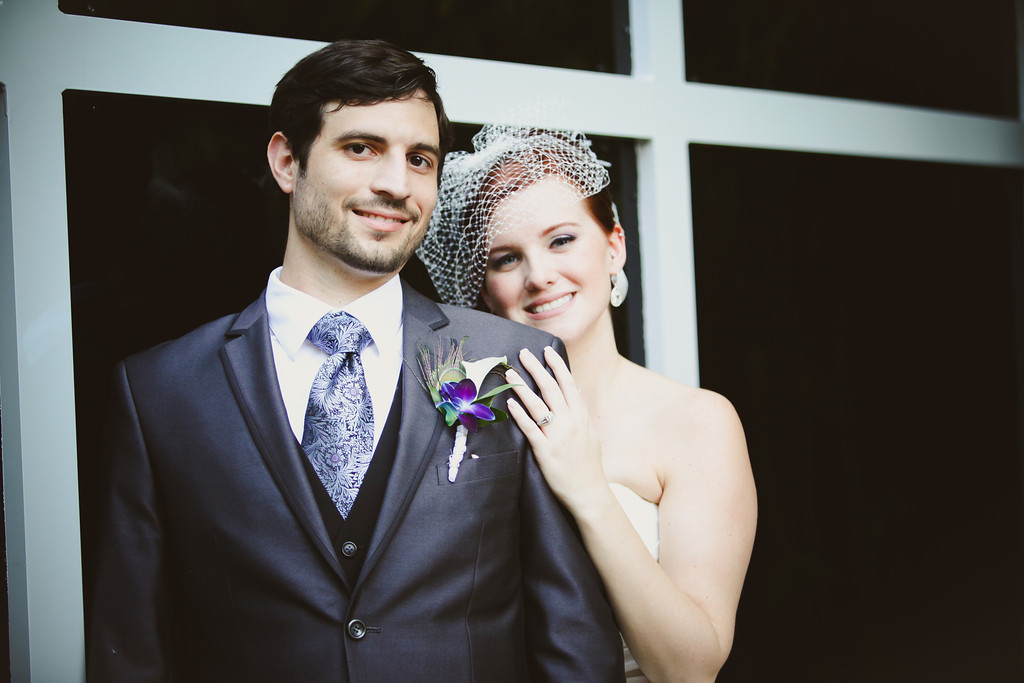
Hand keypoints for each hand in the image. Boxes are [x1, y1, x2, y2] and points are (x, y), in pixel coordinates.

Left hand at [505, 347, 606, 510]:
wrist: (590, 492)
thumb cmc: (588, 465)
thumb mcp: (591, 434)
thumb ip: (581, 413)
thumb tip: (576, 392)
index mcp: (582, 417)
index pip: (569, 384)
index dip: (557, 366)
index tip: (547, 351)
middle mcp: (571, 422)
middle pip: (551, 389)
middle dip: (537, 368)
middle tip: (523, 353)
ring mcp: (558, 436)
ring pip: (538, 405)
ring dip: (523, 386)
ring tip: (511, 373)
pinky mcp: (545, 451)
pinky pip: (530, 428)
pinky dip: (520, 414)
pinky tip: (510, 402)